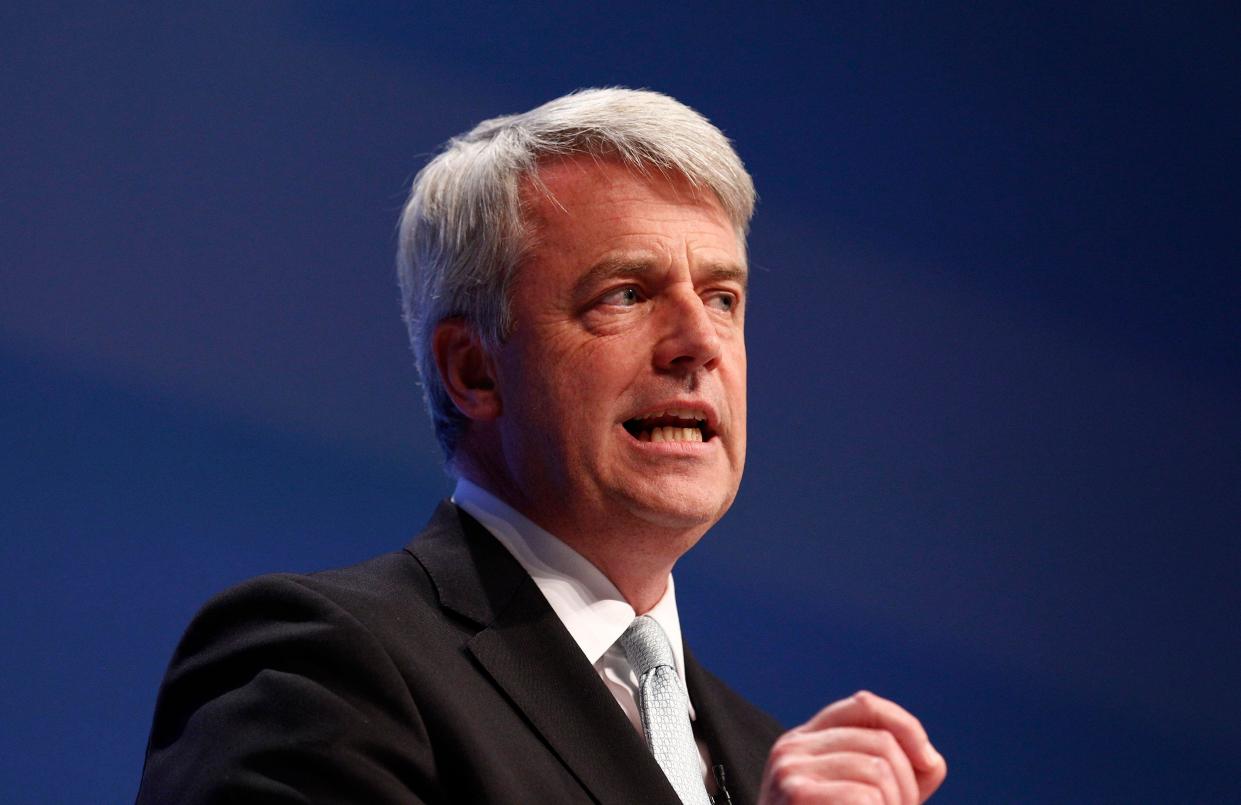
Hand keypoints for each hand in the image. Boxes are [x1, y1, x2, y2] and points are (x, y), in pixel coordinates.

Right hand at [757, 690, 946, 803]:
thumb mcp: (859, 797)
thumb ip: (893, 772)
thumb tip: (929, 760)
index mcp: (807, 740)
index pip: (864, 705)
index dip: (906, 727)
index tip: (928, 763)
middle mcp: (793, 746)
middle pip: (881, 741)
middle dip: (907, 785)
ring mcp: (789, 769)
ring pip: (877, 770)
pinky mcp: (795, 794)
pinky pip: (863, 796)